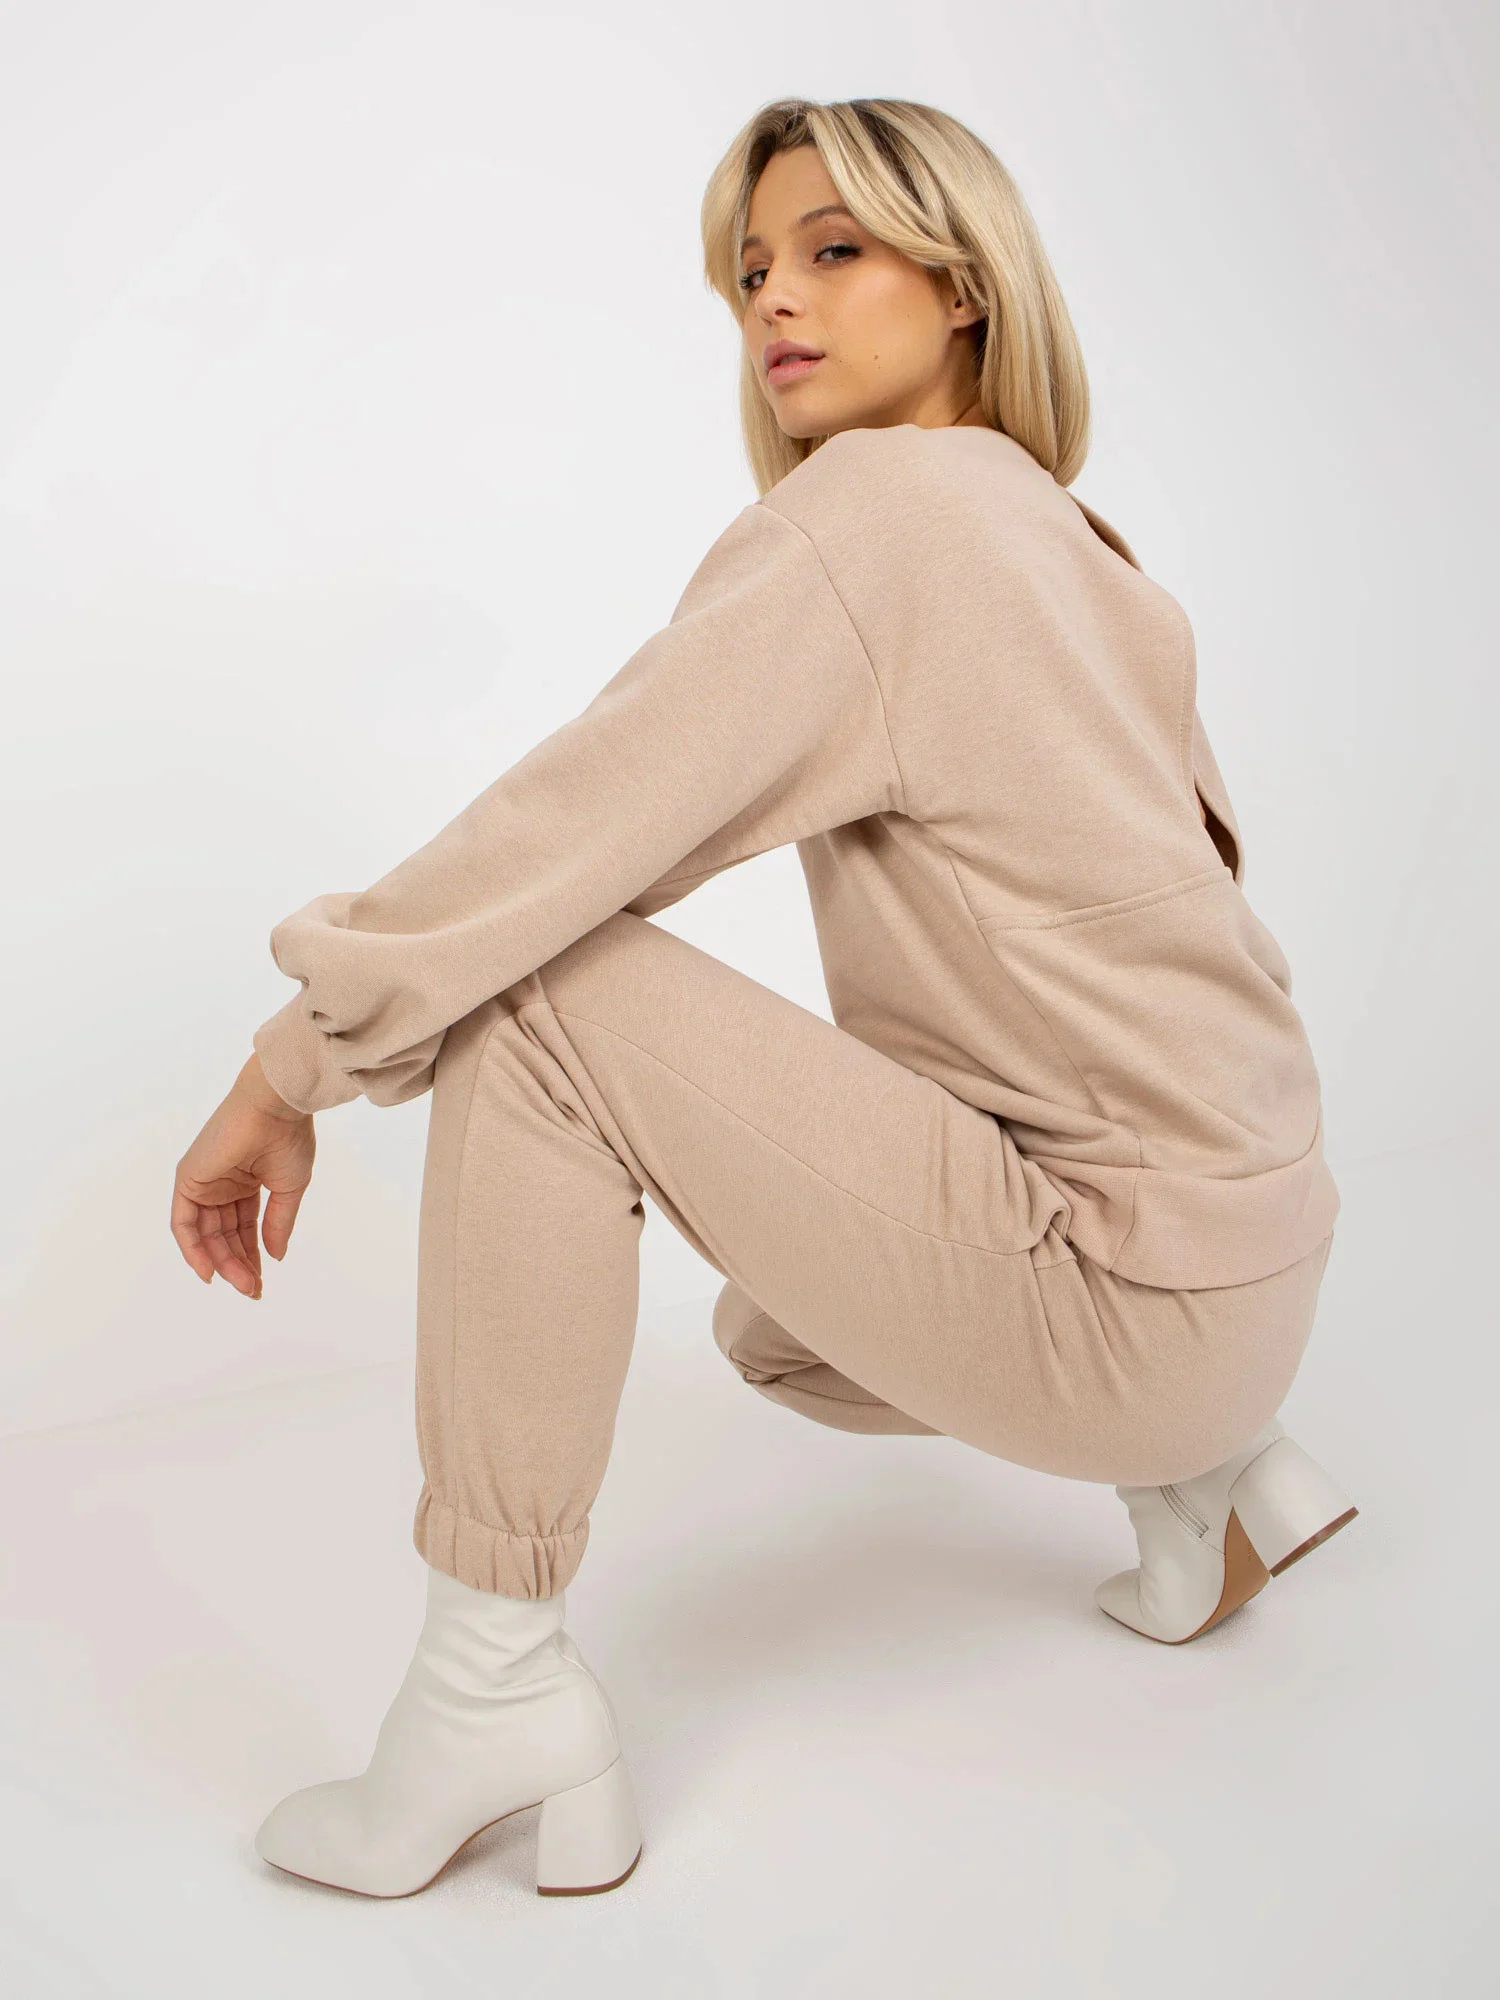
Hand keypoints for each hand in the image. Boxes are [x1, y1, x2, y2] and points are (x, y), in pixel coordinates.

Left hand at [171, 1054, 316, 1298]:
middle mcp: (221, 1184)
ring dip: (221, 1262)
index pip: (243, 1228)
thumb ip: (278, 1224)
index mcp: (246, 1182)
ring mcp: (203, 1182)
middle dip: (238, 1264)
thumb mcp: (289, 1190)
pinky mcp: (188, 1179)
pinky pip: (184, 1223)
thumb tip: (275, 1256)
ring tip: (243, 1284)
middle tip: (253, 1289)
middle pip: (224, 1235)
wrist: (276, 1108)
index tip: (262, 1282)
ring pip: (205, 1234)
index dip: (252, 1256)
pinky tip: (208, 1271)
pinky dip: (192, 1249)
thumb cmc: (288, 1139)